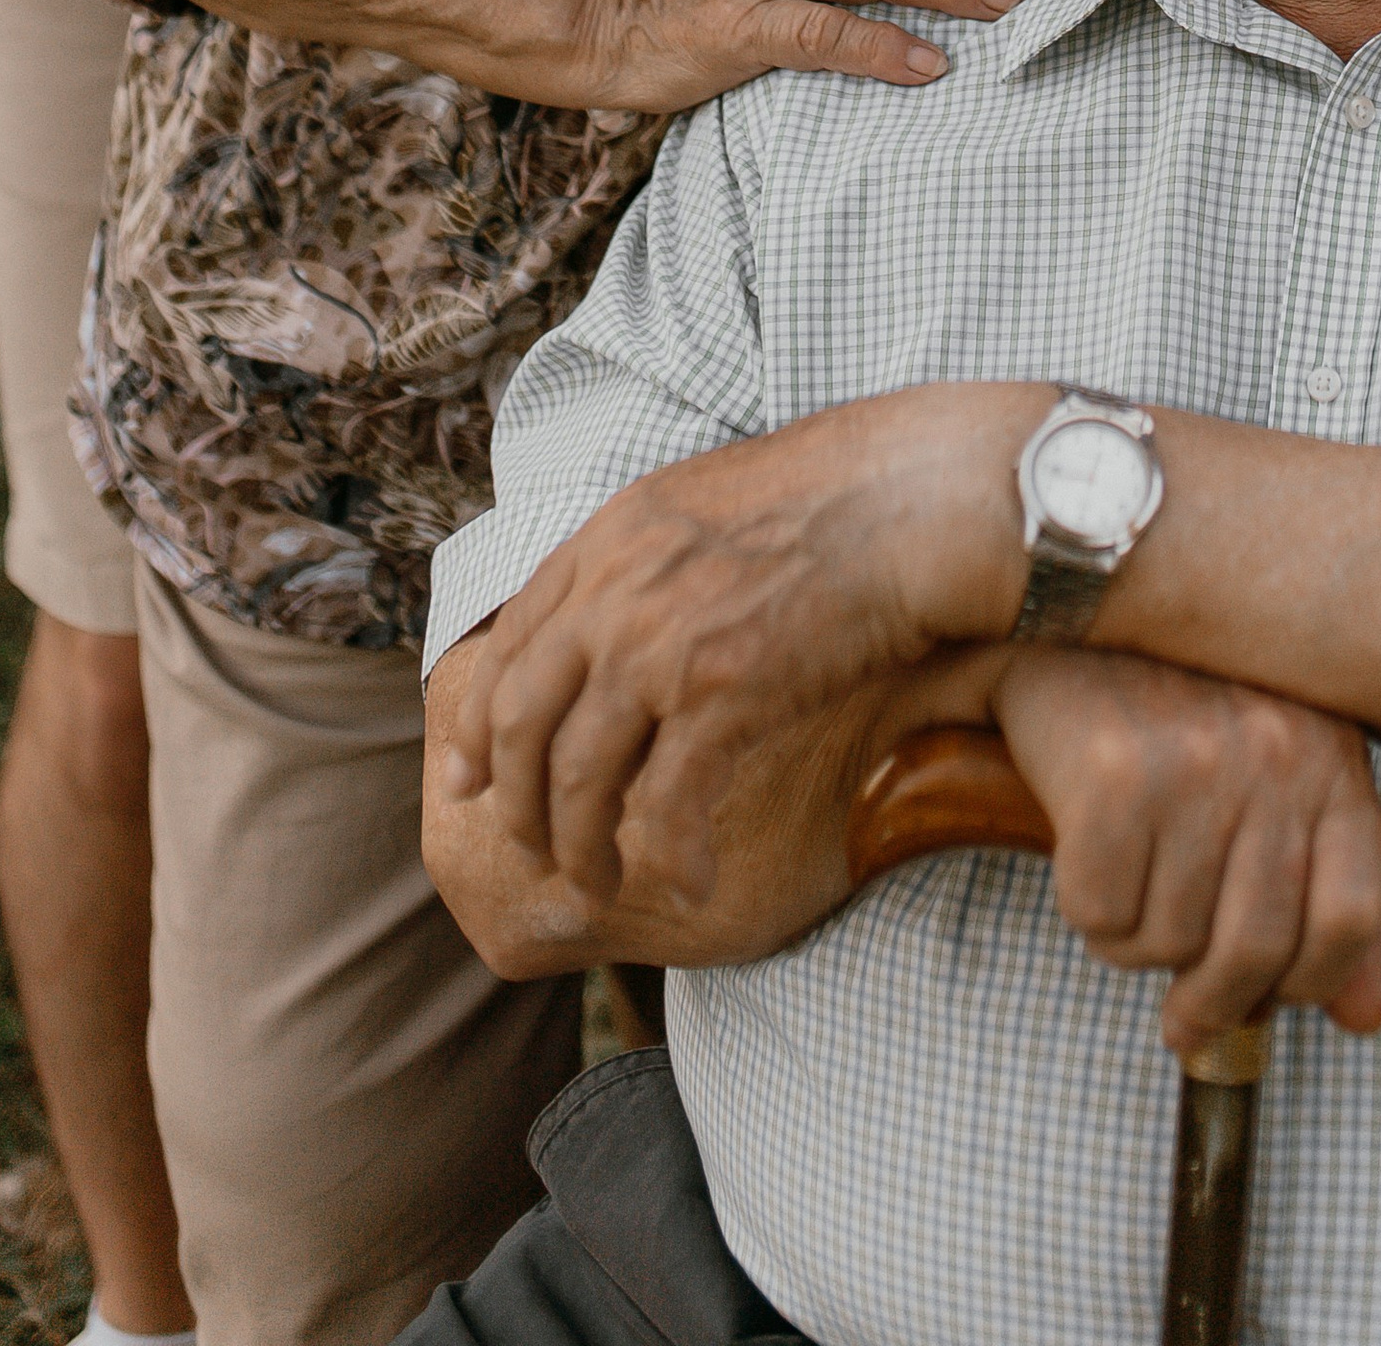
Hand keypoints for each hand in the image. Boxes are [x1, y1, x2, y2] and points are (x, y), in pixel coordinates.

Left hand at [436, 383, 1033, 904]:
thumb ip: (645, 555)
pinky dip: (671, 855)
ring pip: (579, 777)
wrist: (914, 496)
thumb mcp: (705, 500)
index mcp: (608, 537)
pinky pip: (669, 803)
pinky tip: (689, 882)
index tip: (466, 778)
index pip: (507, 645)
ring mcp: (662, 644)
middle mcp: (616, 591)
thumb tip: (617, 614)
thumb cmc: (836, 495)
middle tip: (532, 850)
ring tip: (596, 884)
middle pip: (521, 722)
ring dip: (579, 847)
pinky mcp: (723, 694)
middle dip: (515, 803)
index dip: (474, 723)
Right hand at [994, 648, 1380, 1050]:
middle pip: (1256, 951)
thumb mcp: (1288, 778)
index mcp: (1330, 759)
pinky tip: (1093, 856)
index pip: (1350, 920)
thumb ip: (1333, 895)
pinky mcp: (1112, 775)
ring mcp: (1194, 764)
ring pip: (1168, 944)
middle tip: (1185, 1014)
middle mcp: (1274, 757)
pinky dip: (1091, 913)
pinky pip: (1101, 917)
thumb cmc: (1191, 705)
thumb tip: (1362, 1019)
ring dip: (1141, 945)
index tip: (1269, 1003)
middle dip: (1214, 1004)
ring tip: (1135, 881)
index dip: (1310, 987)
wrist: (1080, 612)